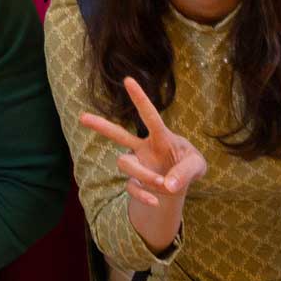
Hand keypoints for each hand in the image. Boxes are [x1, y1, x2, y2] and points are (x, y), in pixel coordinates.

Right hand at [79, 76, 206, 254]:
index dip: (139, 98)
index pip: (149, 115)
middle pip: (118, 134)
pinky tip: (155, 201)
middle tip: (82, 117)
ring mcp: (138, 164)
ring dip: (143, 174)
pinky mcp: (135, 182)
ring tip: (162, 184)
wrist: (180, 186)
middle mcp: (144, 147)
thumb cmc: (189, 166)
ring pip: (124, 163)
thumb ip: (186, 172)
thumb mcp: (198, 167)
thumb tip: (168, 184)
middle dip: (101, 126)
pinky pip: (131, 187)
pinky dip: (143, 195)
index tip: (128, 79)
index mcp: (161, 136)